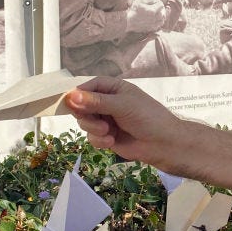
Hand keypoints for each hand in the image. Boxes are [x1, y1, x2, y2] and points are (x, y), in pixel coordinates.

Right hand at [65, 76, 181, 163]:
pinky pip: (91, 137)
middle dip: (86, 115)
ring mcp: (106, 120)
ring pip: (84, 123)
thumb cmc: (147, 117)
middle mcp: (107, 103)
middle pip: (81, 106)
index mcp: (113, 88)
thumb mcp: (122, 105)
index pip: (88, 86)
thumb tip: (70, 96)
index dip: (77, 94)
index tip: (68, 102)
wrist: (163, 144)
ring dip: (93, 129)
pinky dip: (99, 140)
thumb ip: (96, 102)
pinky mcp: (106, 136)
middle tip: (94, 121)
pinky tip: (111, 142)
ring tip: (108, 132)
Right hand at [126, 0, 164, 32]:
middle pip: (163, 12)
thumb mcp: (140, 0)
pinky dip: (158, 21)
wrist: (128, 21)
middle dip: (160, 8)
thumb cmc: (133, 10)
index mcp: (153, 11)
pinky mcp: (152, 28)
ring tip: (156, 12)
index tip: (154, 1)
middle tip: (155, 6)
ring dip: (161, 15)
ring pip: (162, 19)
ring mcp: (154, 24)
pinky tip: (154, 18)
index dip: (157, 1)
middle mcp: (155, 18)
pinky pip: (159, 25)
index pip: (161, 4)